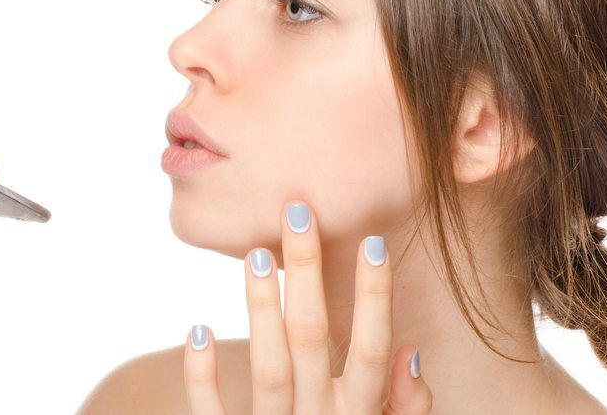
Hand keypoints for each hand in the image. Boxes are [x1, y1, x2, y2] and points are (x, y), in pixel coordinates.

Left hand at [183, 201, 432, 413]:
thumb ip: (408, 408)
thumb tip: (411, 354)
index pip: (374, 350)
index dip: (375, 298)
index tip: (371, 241)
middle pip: (315, 341)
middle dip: (309, 275)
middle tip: (297, 211)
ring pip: (269, 368)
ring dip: (262, 309)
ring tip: (256, 254)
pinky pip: (212, 414)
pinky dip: (201, 376)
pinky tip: (196, 329)